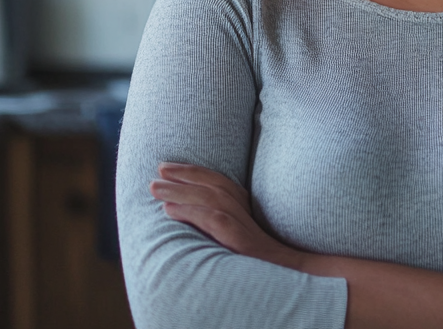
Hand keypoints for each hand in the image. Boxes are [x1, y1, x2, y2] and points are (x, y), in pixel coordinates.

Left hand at [150, 163, 304, 270]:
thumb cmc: (259, 262)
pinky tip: (169, 210)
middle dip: (185, 174)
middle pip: (213, 184)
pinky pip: (213, 220)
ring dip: (180, 191)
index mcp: (246, 207)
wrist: (287, 276)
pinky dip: (190, 212)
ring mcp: (244, 225)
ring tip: (155, 187)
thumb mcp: (240, 238)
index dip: (194, 172)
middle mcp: (246, 210)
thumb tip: (185, 217)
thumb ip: (220, 224)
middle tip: (158, 169)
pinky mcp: (241, 241)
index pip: (219, 181)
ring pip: (209, 198)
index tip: (169, 168)